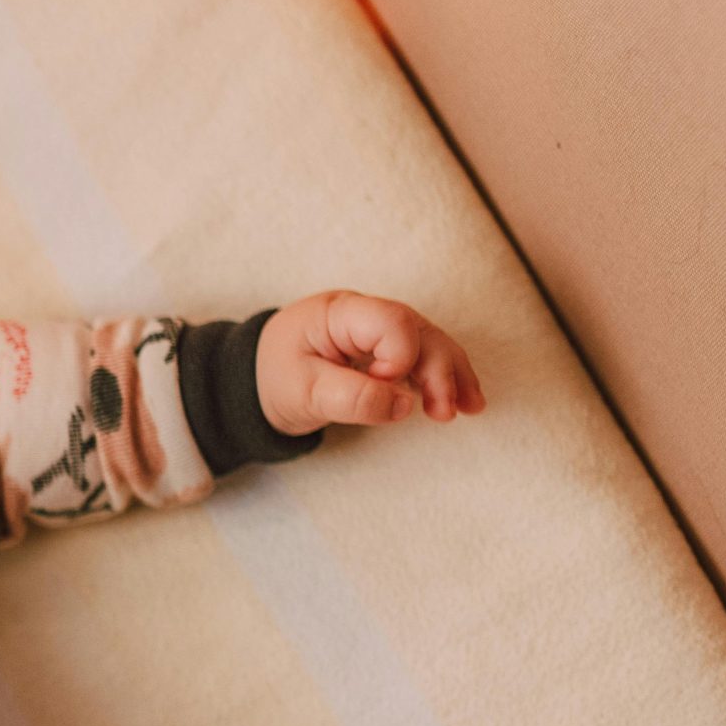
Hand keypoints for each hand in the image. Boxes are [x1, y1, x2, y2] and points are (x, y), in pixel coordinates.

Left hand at [257, 290, 485, 436]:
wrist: (256, 381)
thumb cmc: (274, 379)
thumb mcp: (302, 393)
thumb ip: (351, 398)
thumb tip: (404, 406)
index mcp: (340, 313)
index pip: (391, 324)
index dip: (398, 359)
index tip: (381, 387)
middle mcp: (365, 314)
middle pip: (419, 331)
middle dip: (438, 371)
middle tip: (443, 412)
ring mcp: (378, 330)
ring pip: (430, 343)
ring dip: (451, 375)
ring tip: (469, 409)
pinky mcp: (385, 349)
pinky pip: (423, 357)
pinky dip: (444, 378)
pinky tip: (465, 403)